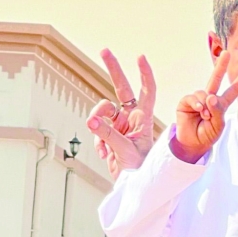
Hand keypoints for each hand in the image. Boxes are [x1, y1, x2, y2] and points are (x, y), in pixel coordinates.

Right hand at [88, 50, 156, 177]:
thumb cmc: (138, 170)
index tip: (140, 57)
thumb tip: (90, 120)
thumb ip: (108, 134)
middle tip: (105, 49)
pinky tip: (105, 154)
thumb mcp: (124, 151)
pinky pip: (95, 128)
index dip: (144, 75)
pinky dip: (97, 140)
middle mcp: (131, 118)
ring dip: (97, 124)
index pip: (147, 92)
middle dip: (113, 69)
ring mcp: (118, 125)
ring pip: (101, 110)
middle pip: (121, 88)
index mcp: (143, 120)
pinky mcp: (107, 133)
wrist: (132, 186)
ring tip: (104, 145)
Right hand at [172, 51, 237, 163]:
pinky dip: (197, 103)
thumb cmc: (208, 135)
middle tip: (227, 53)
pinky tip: (199, 111)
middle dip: (221, 66)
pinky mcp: (186, 102)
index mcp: (221, 105)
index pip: (232, 92)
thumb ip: (217, 111)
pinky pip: (193, 97)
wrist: (193, 143)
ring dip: (206, 105)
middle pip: (216, 79)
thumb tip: (211, 96)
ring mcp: (198, 99)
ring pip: (204, 93)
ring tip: (205, 116)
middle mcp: (210, 99)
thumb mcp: (218, 125)